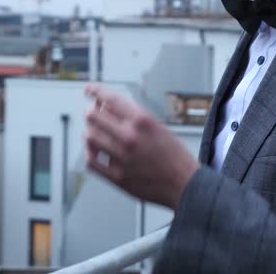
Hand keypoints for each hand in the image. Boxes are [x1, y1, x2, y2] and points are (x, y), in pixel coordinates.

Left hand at [83, 84, 198, 209]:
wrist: (186, 186)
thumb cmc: (175, 157)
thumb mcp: (158, 127)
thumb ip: (133, 117)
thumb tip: (107, 108)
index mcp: (142, 121)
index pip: (110, 98)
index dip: (95, 91)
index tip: (89, 89)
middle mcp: (130, 137)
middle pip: (93, 116)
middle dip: (91, 112)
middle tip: (93, 113)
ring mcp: (122, 158)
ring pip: (89, 137)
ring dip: (89, 132)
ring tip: (95, 133)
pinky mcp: (118, 177)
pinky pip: (91, 162)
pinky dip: (89, 153)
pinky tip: (94, 151)